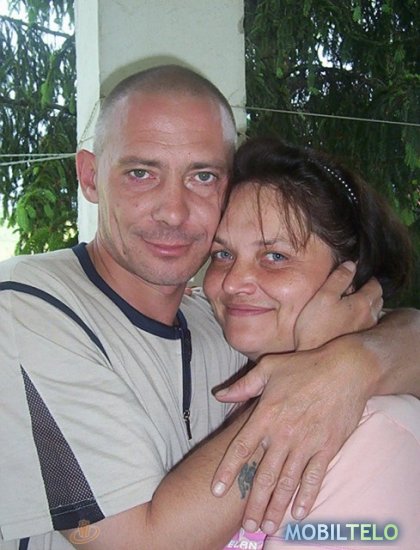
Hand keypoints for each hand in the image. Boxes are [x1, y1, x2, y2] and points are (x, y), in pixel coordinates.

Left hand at [211, 337, 370, 534]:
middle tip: (247, 526)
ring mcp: (306, 443)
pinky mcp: (327, 448)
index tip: (216, 490)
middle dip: (253, 502)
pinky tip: (299, 513)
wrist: (345, 370)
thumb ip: (243, 386)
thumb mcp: (269, 368)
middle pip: (263, 475)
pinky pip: (314, 478)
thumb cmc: (305, 366)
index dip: (227, 471)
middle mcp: (283, 434)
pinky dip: (307, 497)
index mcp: (266, 414)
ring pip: (287, 482)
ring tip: (268, 526)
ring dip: (277, 506)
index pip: (241, 448)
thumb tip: (219, 396)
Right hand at [294, 262, 382, 349]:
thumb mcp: (323, 296)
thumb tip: (351, 265)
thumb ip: (338, 278)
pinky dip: (363, 318)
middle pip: (378, 298)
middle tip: (355, 287)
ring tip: (352, 303)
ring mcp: (365, 331)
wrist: (313, 357)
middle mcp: (369, 317)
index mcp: (362, 303)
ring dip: (368, 305)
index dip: (368, 278)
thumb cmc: (315, 326)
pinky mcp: (359, 341)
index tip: (359, 275)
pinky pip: (367, 325)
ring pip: (374, 312)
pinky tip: (349, 320)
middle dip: (370, 291)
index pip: (376, 285)